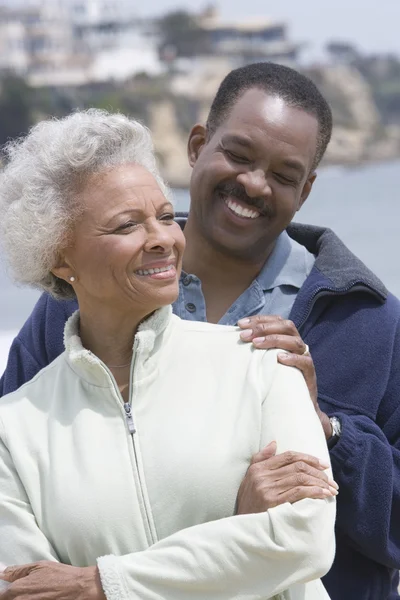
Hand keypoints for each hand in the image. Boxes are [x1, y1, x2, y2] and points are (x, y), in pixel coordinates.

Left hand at [0, 562, 105, 599]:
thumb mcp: (39, 566)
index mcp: (17, 590)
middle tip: (31, 591)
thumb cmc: (61, 575)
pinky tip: (41, 598)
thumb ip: (17, 571)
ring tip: (37, 594)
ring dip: (22, 599)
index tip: (9, 590)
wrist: (79, 588)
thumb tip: (2, 572)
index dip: (4, 593)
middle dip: (13, 597)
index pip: (1, 596)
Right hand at [236, 442, 337, 513]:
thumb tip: (274, 443)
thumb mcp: (250, 477)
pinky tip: (323, 494)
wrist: (242, 526)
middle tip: (331, 480)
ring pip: (300, 478)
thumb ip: (261, 458)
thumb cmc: (249, 502)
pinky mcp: (273, 503)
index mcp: (259, 467)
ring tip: (331, 489)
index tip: (323, 464)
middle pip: (297, 467)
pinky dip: (314, 491)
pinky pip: (298, 492)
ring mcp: (268, 489)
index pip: (288, 456)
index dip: (309, 458)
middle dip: (318, 472)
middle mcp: (263, 476)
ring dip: (319, 483)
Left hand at [238, 315, 331, 438]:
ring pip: (294, 342)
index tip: (240, 323)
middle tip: (245, 335)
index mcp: (287, 337)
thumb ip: (257, 348)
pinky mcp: (309, 373)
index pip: (276, 320)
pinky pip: (304, 362)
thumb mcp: (265, 360)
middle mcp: (297, 344)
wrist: (294, 404)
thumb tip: (235, 338)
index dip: (259, 320)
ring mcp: (305, 357)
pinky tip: (279, 358)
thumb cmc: (276, 379)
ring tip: (256, 344)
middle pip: (286, 327)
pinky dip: (292, 358)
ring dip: (274, 340)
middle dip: (264, 328)